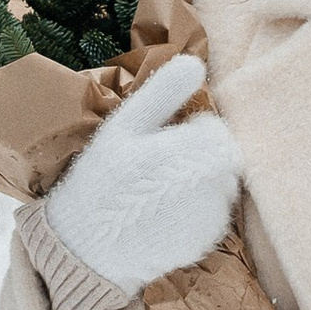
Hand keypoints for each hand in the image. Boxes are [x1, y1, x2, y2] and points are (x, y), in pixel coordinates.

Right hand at [41, 52, 242, 288]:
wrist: (86, 247)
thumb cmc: (102, 178)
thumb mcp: (125, 125)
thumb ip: (165, 91)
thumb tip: (196, 62)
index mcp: (192, 150)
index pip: (217, 130)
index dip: (193, 130)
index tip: (165, 140)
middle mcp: (209, 186)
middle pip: (224, 157)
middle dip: (200, 156)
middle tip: (162, 166)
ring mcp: (209, 218)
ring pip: (223, 184)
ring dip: (203, 181)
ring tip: (161, 190)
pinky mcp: (205, 243)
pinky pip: (215, 214)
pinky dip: (198, 210)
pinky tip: (165, 213)